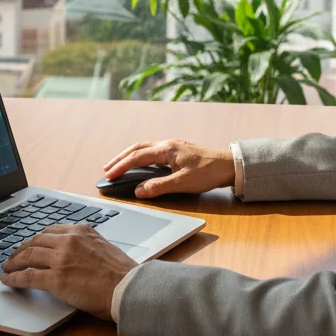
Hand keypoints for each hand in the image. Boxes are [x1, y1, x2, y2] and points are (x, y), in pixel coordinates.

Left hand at [0, 225, 135, 319]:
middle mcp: (69, 240)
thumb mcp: (103, 247)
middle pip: (35, 241)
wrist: (127, 287)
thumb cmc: (121, 273)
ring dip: (13, 263)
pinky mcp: (55, 279)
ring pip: (28, 256)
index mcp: (81, 231)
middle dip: (20, 250)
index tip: (29, 246)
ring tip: (6, 269)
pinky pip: (27, 277)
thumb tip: (75, 254)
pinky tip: (7, 281)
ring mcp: (60, 259)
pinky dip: (14, 279)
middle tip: (12, 258)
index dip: (35, 240)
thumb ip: (86, 245)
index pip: (50, 231)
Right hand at [102, 138, 234, 198]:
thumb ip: (159, 187)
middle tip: (106, 169)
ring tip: (117, 166)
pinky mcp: (177, 151)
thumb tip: (138, 190)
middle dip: (120, 158)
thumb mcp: (182, 183)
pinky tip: (139, 165)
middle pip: (137, 148)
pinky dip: (140, 157)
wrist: (229, 165)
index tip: (108, 175)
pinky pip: (152, 151)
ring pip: (144, 148)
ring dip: (129, 156)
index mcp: (167, 149)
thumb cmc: (208, 173)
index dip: (121, 166)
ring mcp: (173, 146)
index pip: (137, 157)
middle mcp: (167, 144)